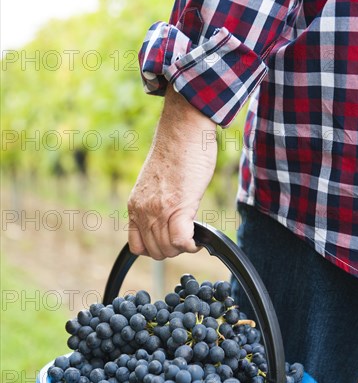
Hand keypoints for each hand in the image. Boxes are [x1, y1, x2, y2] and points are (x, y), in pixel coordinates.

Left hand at [128, 85, 216, 259]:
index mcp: (135, 205)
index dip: (155, 249)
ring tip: (193, 236)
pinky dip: (191, 245)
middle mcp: (142, 211)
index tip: (170, 241)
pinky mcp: (178, 207)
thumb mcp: (155, 184)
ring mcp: (158, 211)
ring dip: (183, 248)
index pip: (137, 246)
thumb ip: (155, 204)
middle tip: (186, 237)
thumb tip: (168, 221)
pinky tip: (198, 239)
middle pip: (155, 252)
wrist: (183, 130)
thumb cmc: (176, 152)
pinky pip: (181, 241)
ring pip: (168, 250)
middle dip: (172, 250)